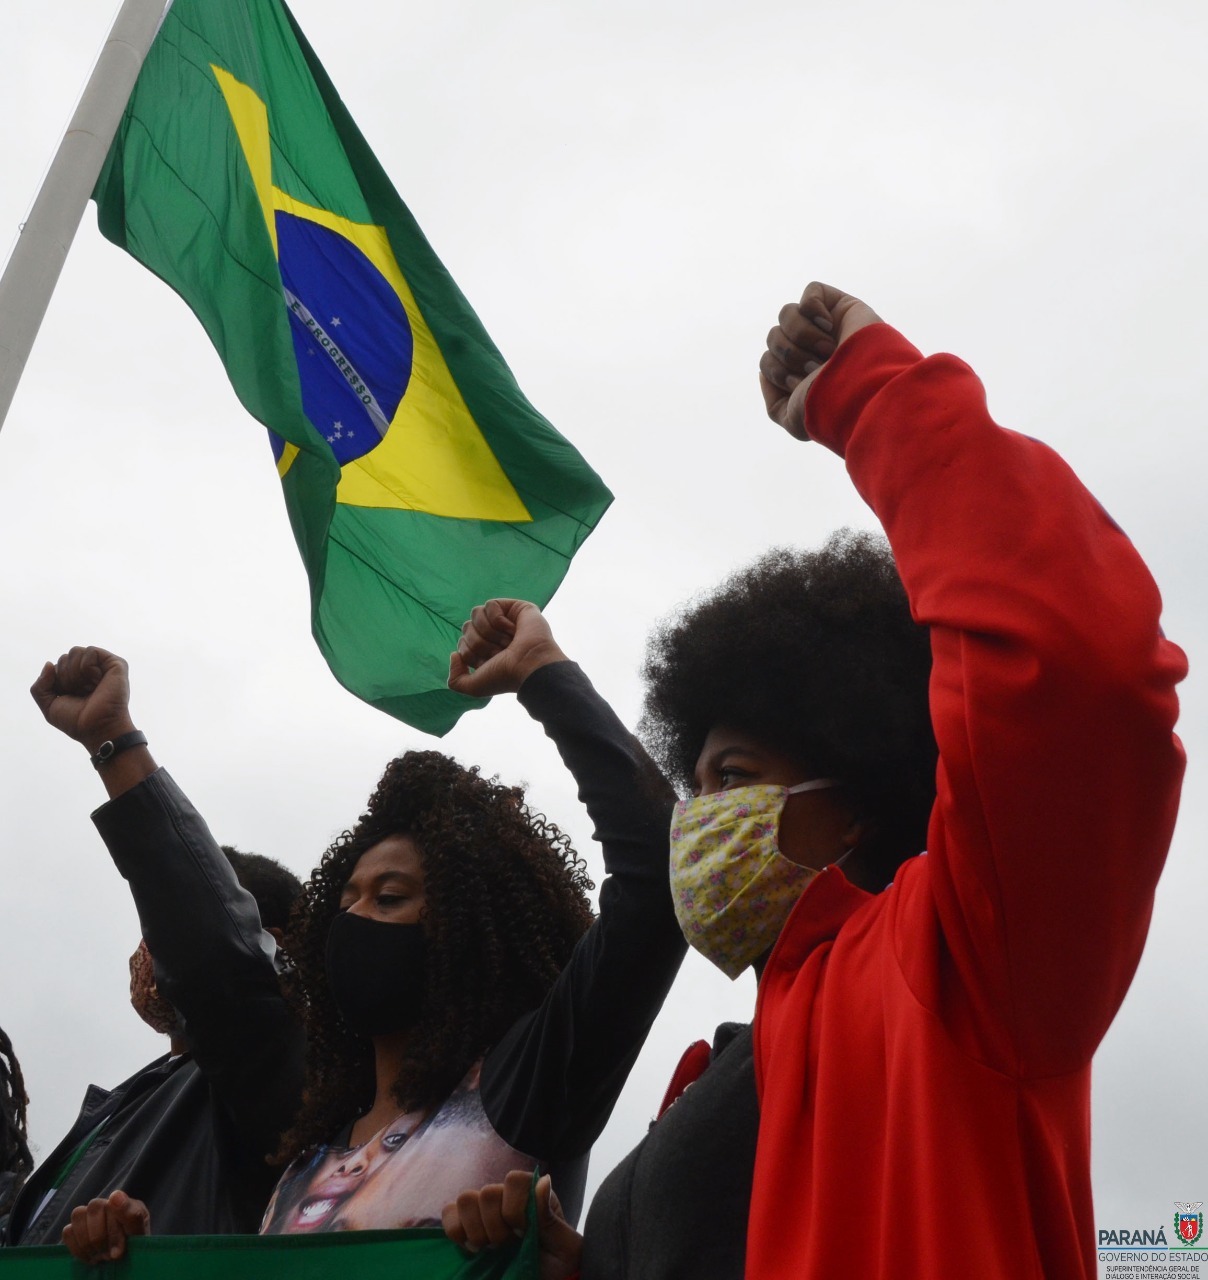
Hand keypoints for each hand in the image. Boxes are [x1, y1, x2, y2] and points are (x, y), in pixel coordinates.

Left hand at [30, 647, 135, 752]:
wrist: (97, 728)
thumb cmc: (77, 721)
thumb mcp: (49, 705)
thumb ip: (40, 686)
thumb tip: (49, 663)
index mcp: (77, 680)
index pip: (58, 665)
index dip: (57, 680)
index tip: (69, 697)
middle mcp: (91, 672)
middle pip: (66, 656)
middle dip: (66, 676)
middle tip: (79, 692)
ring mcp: (103, 667)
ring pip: (76, 651)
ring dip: (75, 672)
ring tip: (88, 687)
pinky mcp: (116, 664)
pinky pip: (91, 651)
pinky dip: (87, 666)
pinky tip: (96, 680)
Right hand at [61, 1190, 149, 1263]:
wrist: (121, 1261)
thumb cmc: (132, 1245)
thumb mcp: (138, 1233)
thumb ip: (132, 1214)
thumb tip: (115, 1195)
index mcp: (124, 1203)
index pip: (114, 1203)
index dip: (114, 1231)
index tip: (119, 1252)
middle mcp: (105, 1204)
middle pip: (94, 1207)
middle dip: (101, 1237)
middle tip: (110, 1256)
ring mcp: (87, 1215)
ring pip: (78, 1216)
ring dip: (88, 1242)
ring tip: (100, 1256)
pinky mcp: (73, 1228)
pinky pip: (68, 1231)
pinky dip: (77, 1248)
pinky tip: (90, 1256)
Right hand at [442, 1171, 582, 1279]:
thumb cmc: (556, 1266)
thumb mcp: (565, 1247)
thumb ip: (551, 1217)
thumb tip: (542, 1180)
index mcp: (531, 1194)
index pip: (513, 1180)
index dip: (514, 1209)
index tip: (522, 1233)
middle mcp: (506, 1196)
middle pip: (487, 1192)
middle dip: (496, 1227)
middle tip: (507, 1246)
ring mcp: (484, 1210)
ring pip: (465, 1200)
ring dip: (476, 1230)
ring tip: (490, 1249)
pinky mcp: (465, 1226)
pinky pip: (449, 1214)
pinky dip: (456, 1232)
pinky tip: (472, 1249)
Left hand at [448, 600, 568, 697]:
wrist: (529, 665)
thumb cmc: (506, 676)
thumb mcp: (474, 687)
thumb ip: (455, 680)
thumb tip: (454, 654)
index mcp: (485, 651)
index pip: (462, 643)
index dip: (470, 653)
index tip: (489, 663)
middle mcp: (494, 635)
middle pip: (466, 627)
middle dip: (479, 643)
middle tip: (500, 652)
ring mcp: (504, 620)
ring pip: (476, 614)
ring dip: (489, 632)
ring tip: (508, 642)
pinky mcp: (515, 607)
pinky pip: (490, 605)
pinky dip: (498, 620)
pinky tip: (513, 630)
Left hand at [759, 281, 882, 438]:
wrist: (859, 388)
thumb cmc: (829, 406)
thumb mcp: (793, 420)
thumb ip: (773, 401)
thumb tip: (763, 372)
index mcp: (800, 372)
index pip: (767, 360)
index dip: (777, 372)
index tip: (802, 383)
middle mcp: (811, 349)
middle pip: (773, 336)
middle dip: (790, 355)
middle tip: (816, 367)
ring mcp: (826, 327)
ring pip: (786, 314)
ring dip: (801, 335)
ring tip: (827, 350)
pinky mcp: (841, 306)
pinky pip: (811, 292)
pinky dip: (813, 309)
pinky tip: (829, 326)